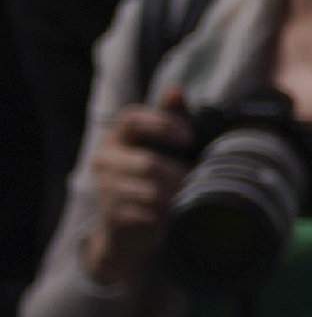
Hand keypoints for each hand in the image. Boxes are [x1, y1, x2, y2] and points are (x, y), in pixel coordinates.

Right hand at [82, 98, 194, 289]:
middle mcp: (106, 158)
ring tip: (192, 199)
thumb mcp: (165, 146)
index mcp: (120, 135)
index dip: (162, 124)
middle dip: (180, 175)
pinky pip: (147, 214)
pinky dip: (167, 215)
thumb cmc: (156, 176)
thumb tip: (174, 89)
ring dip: (177, 197)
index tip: (190, 136)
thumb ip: (170, 118)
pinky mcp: (112, 215)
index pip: (133, 119)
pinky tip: (175, 216)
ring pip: (150, 192)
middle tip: (201, 182)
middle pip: (148, 164)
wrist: (132, 227)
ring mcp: (106, 188)